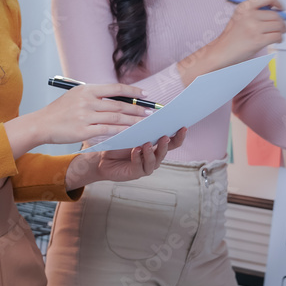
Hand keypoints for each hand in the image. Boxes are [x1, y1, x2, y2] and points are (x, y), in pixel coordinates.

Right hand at [5, 83, 150, 156]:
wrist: (41, 124)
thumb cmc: (59, 111)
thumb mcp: (75, 96)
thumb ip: (94, 96)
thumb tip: (115, 98)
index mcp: (87, 90)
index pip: (115, 88)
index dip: (132, 91)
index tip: (145, 94)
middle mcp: (87, 101)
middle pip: (118, 104)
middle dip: (137, 108)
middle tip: (150, 112)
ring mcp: (86, 116)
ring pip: (116, 118)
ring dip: (132, 120)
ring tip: (144, 123)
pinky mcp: (84, 131)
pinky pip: (108, 130)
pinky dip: (121, 131)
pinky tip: (130, 132)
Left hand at [65, 128, 186, 189]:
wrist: (102, 158)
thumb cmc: (119, 144)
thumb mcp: (132, 132)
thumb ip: (143, 126)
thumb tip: (151, 112)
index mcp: (156, 145)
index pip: (173, 142)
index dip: (179, 136)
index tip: (183, 127)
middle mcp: (154, 156)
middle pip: (166, 151)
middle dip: (166, 143)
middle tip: (164, 136)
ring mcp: (146, 165)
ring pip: (154, 160)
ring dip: (151, 152)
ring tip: (147, 144)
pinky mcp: (136, 172)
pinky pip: (140, 165)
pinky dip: (138, 157)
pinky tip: (136, 150)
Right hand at [178, 0, 284, 85]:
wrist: (221, 51)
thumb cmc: (231, 37)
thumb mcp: (240, 17)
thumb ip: (255, 12)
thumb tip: (276, 10)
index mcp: (245, 7)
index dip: (278, 2)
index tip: (281, 8)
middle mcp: (249, 15)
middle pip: (276, 15)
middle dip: (282, 22)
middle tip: (282, 27)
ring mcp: (254, 27)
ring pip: (279, 25)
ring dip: (281, 31)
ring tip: (278, 34)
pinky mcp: (258, 40)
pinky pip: (277, 36)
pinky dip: (280, 39)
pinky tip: (276, 40)